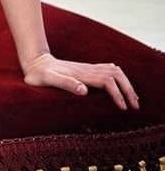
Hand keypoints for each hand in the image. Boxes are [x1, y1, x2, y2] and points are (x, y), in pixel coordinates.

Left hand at [21, 52, 139, 110]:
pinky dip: (119, 78)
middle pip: (117, 75)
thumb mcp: (49, 80)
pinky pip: (108, 70)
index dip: (118, 94)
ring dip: (126, 84)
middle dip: (128, 89)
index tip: (123, 108)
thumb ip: (66, 83)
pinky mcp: (86, 69)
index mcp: (82, 74)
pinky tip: (121, 85)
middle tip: (135, 106)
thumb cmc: (39, 75)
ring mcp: (88, 68)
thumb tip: (84, 90)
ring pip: (115, 71)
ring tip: (133, 99)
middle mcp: (88, 69)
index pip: (108, 82)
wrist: (35, 62)